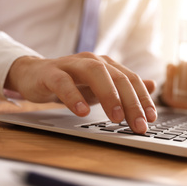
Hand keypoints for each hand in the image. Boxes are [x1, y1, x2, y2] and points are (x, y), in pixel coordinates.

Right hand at [4, 52, 156, 133]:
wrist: (34, 75)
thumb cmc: (72, 83)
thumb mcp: (101, 87)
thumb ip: (124, 87)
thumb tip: (152, 85)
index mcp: (107, 65)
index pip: (131, 80)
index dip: (143, 98)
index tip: (151, 119)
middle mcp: (92, 61)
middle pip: (117, 78)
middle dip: (131, 102)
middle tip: (138, 124)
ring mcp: (72, 65)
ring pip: (95, 74)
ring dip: (108, 95)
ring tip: (116, 117)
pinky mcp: (51, 73)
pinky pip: (63, 82)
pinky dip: (74, 96)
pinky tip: (82, 112)